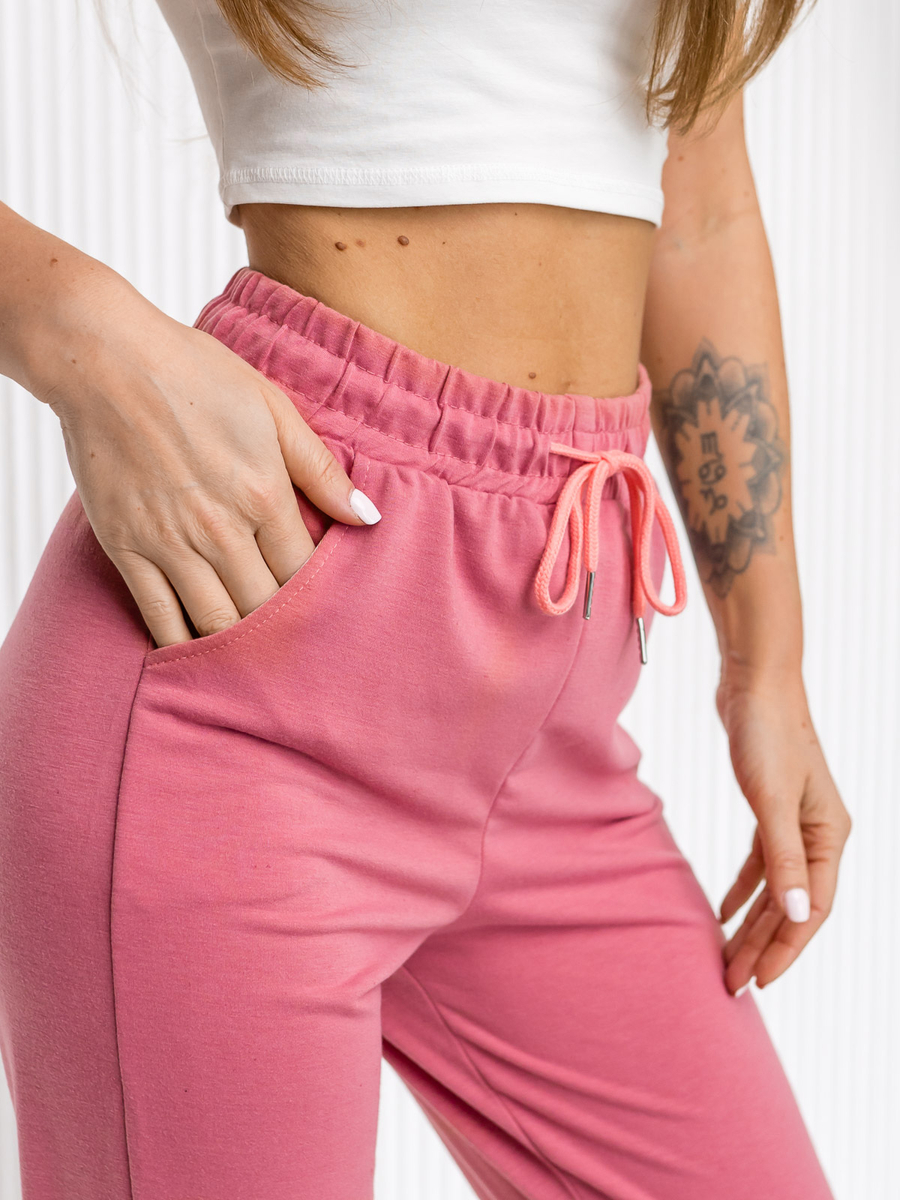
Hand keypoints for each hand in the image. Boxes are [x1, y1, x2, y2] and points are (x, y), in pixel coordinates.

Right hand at [33, 268, 381, 648]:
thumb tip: (369, 518)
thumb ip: (321, 470)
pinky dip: (179, 643)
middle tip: (294, 643)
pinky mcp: (125, 548)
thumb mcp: (273, 408)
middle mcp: (221, 528)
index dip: (317, 596)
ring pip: (216, 622)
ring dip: (237, 645)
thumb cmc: (194, 374)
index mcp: (264, 493)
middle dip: (282, 629)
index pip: (304, 572)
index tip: (323, 607)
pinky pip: (158, 616)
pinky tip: (196, 654)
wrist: (104, 359)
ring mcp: (170, 542)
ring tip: (252, 654)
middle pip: (265, 607)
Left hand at [715, 669, 851, 993]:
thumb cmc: (767, 734)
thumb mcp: (771, 798)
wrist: (754, 683)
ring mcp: (795, 823)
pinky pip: (760, 863)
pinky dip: (743, 889)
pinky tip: (724, 912)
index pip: (811, 910)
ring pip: (775, 888)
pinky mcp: (770, 809)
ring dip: (752, 924)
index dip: (786, 949)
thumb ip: (783, 858)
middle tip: (732, 984)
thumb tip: (798, 917)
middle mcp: (818, 835)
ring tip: (727, 958)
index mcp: (829, 836)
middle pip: (791, 906)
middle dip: (763, 946)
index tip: (758, 981)